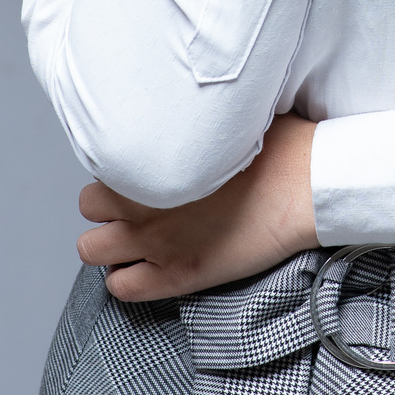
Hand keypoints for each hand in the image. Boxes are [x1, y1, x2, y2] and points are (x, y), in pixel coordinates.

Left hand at [76, 112, 318, 300]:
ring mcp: (157, 243)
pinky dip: (127, 278)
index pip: (103, 162)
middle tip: (136, 202)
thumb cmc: (277, 146)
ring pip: (91, 250)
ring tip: (138, 235)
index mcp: (151, 158)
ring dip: (109, 242)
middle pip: (88, 207)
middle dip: (107, 204)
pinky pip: (121, 288)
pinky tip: (150, 265)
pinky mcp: (178, 276)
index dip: (121, 169)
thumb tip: (185, 106)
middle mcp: (143, 202)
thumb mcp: (229, 116)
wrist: (306, 186)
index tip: (141, 170)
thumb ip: (192, 121)